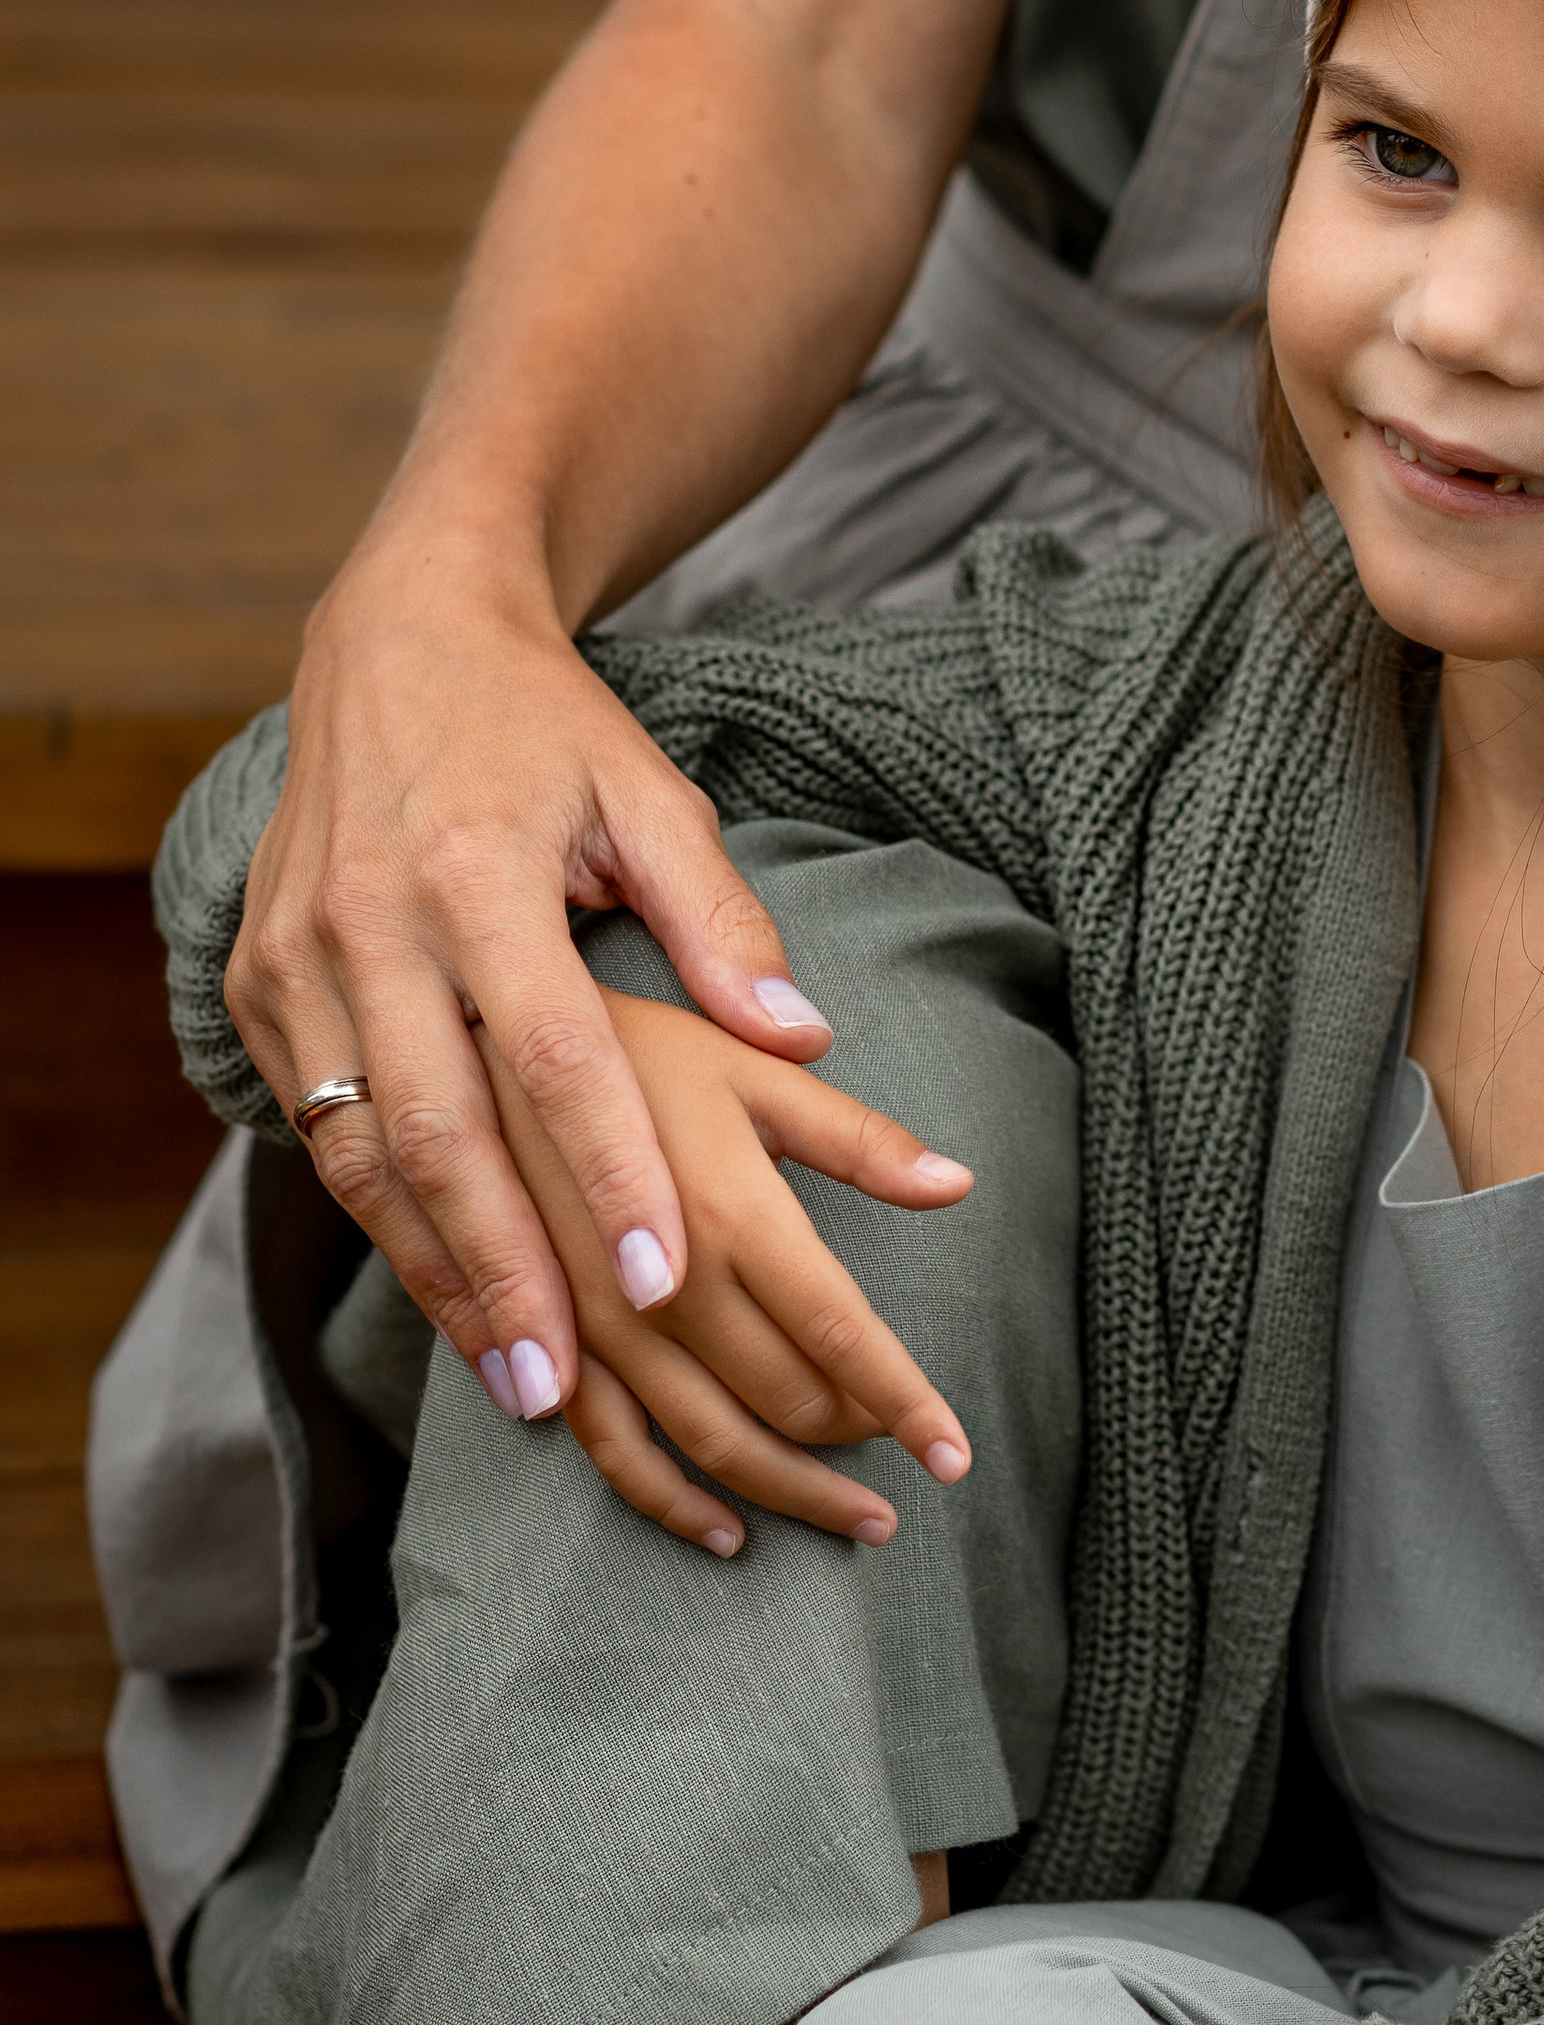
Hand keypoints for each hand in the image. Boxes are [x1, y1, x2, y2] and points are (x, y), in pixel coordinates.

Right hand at [228, 557, 840, 1413]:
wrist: (395, 639)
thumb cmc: (546, 729)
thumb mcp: (649, 794)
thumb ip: (721, 920)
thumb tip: (806, 1035)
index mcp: (477, 870)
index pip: (556, 1053)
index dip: (610, 1173)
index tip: (667, 1281)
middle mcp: (371, 919)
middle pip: (442, 1129)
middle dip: (508, 1270)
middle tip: (568, 1385)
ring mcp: (296, 954)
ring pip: (363, 1150)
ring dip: (437, 1272)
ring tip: (515, 1376)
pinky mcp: (255, 979)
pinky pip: (317, 1128)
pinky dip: (383, 1220)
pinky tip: (446, 1292)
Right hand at [480, 989, 974, 1551]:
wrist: (468, 1050)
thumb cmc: (628, 1051)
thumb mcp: (749, 1070)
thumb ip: (857, 1139)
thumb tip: (958, 1183)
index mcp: (733, 1215)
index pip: (845, 1336)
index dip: (909, 1403)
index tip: (957, 1455)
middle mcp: (669, 1291)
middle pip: (788, 1401)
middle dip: (860, 1440)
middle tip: (908, 1459)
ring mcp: (600, 1331)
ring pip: (714, 1446)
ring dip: (792, 1493)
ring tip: (858, 1519)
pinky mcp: (543, 1349)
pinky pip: (615, 1454)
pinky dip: (677, 1504)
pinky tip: (728, 1532)